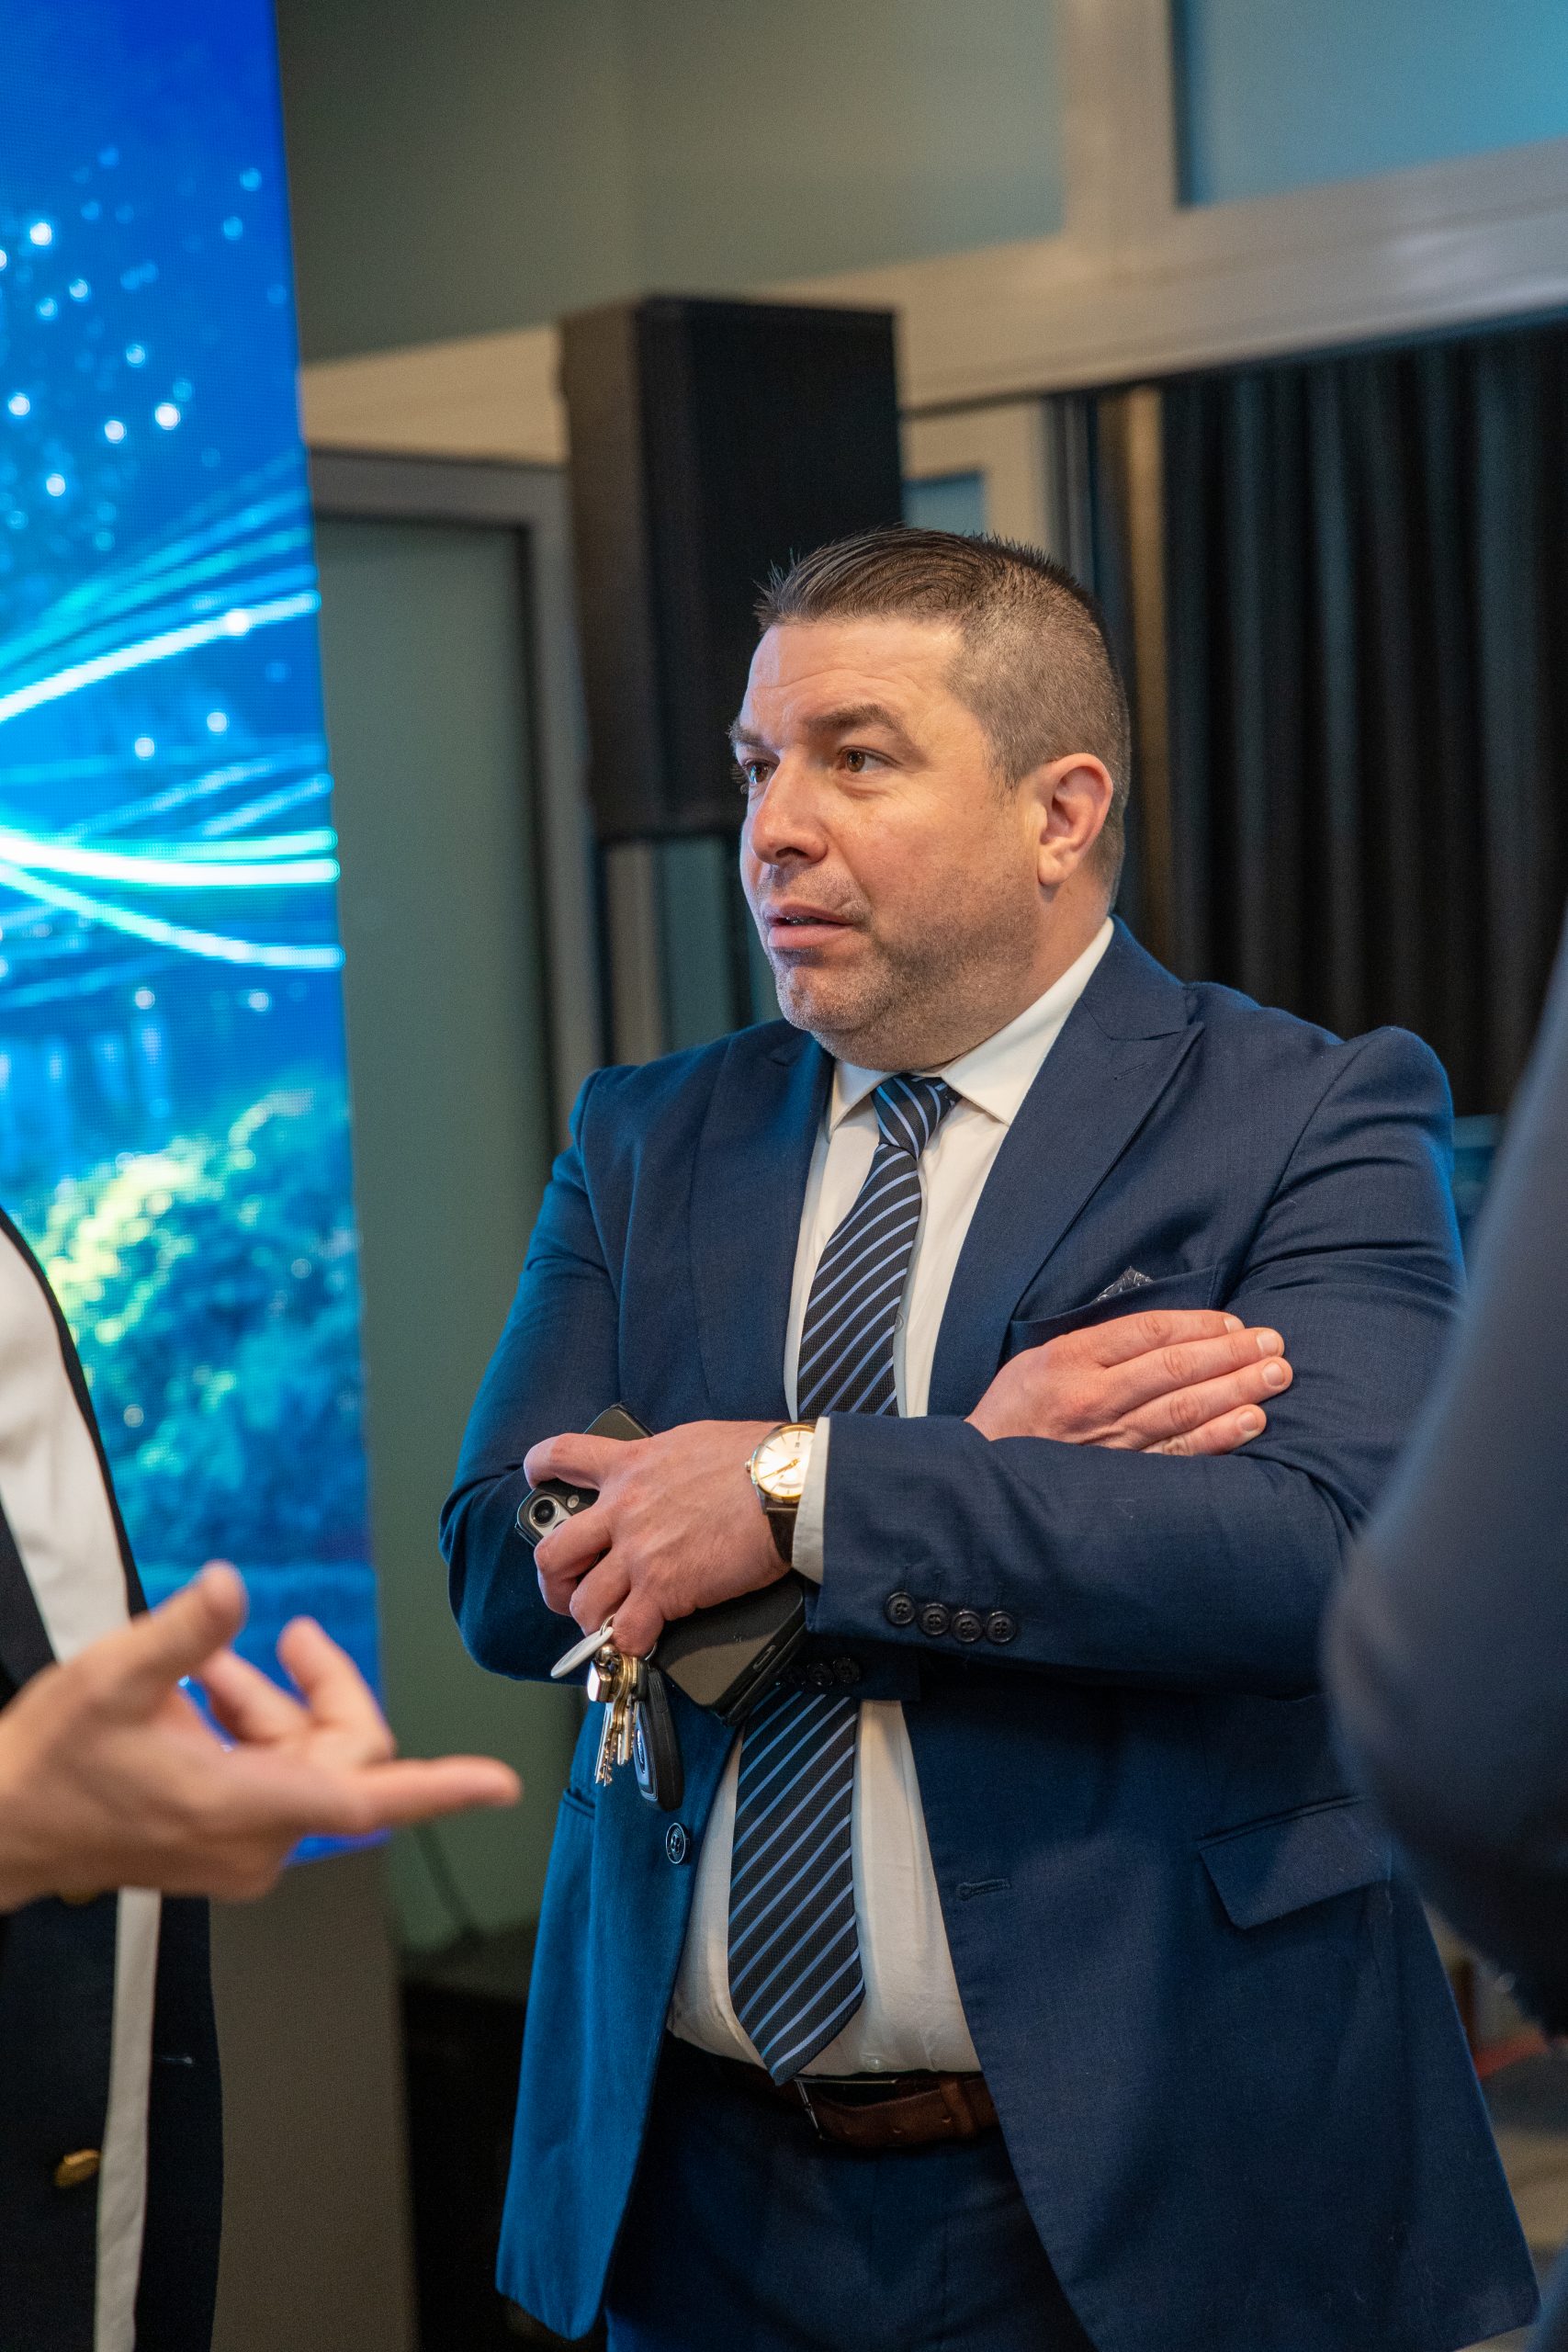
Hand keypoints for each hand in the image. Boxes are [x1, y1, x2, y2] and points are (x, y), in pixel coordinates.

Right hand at [0, 1563, 519, 1909]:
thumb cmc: (51, 1764)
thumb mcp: (113, 1677)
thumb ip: (185, 1631)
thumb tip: (236, 1585)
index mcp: (245, 1807)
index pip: (370, 1798)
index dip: (440, 1788)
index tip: (498, 1785)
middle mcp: (257, 1840)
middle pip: (344, 1752)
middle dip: (316, 1685)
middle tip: (280, 1634)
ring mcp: (242, 1848)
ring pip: (306, 1758)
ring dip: (265, 1701)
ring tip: (201, 1665)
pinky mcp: (224, 1843)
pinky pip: (274, 1776)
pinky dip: (247, 1729)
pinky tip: (196, 1695)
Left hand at [527, 1420, 782, 1656]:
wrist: (786, 1486)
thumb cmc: (758, 1457)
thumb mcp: (693, 1441)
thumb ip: (663, 1463)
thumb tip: (664, 1479)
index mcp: (631, 1465)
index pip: (563, 1456)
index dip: (540, 1468)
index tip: (536, 1478)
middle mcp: (623, 1509)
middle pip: (554, 1553)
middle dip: (554, 1580)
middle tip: (568, 1589)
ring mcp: (639, 1553)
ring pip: (584, 1603)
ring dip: (592, 1621)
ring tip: (610, 1627)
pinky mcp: (664, 1590)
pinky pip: (628, 1633)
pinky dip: (630, 1646)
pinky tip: (642, 1645)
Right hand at [968, 1308, 1292, 1454]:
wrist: (981, 1479)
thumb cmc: (1014, 1415)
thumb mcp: (1038, 1362)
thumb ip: (1094, 1345)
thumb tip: (1162, 1331)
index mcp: (1070, 1361)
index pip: (1148, 1332)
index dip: (1198, 1325)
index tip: (1234, 1323)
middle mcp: (1092, 1399)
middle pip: (1174, 1368)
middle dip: (1230, 1354)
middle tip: (1274, 1344)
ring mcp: (1108, 1442)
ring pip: (1183, 1410)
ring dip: (1236, 1390)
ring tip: (1275, 1376)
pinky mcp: (1120, 1476)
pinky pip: (1178, 1455)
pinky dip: (1218, 1437)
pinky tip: (1250, 1422)